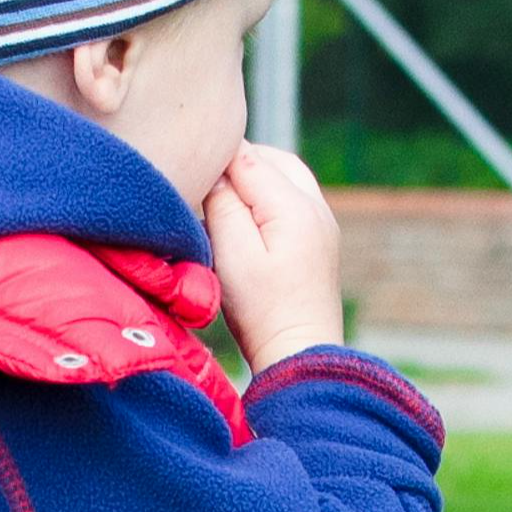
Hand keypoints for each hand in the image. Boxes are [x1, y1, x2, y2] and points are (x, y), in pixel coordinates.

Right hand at [205, 144, 346, 366]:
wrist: (300, 353)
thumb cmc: (262, 309)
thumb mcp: (233, 254)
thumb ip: (224, 204)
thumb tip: (217, 171)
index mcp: (295, 206)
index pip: (249, 158)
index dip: (216, 158)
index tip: (188, 167)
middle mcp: (316, 207)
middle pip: (273, 159)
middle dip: (238, 162)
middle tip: (203, 180)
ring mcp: (322, 223)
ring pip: (286, 176)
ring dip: (254, 178)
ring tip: (220, 197)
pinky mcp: (319, 240)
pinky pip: (293, 199)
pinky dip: (267, 198)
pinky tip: (244, 218)